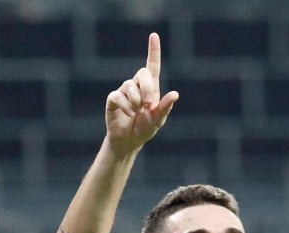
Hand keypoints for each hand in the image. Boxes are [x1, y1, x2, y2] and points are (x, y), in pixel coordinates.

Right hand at [105, 32, 178, 155]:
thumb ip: (165, 107)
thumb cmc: (145, 128)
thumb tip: (175, 94)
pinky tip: (129, 114)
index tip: (154, 35)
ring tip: (136, 113)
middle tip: (148, 104)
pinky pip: (118, 96)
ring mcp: (124, 91)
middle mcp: (136, 86)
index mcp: (151, 88)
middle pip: (142, 73)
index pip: (152, 65)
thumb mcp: (158, 120)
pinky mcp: (113, 98)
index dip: (153, 50)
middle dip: (147, 88)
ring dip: (136, 102)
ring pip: (129, 86)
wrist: (129, 140)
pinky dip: (126, 106)